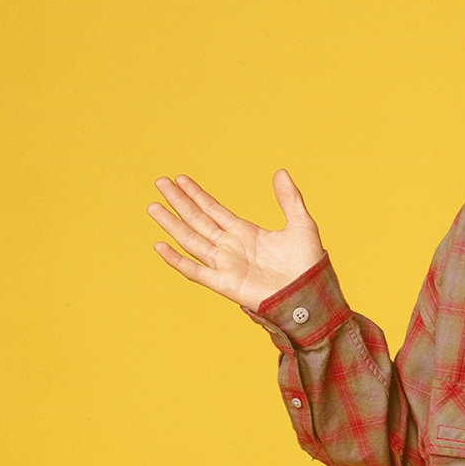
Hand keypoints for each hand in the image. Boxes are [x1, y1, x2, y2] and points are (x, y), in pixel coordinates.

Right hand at [148, 169, 325, 311]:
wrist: (311, 293)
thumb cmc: (308, 263)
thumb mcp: (301, 224)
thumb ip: (289, 198)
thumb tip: (280, 172)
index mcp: (245, 233)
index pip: (213, 210)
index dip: (196, 195)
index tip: (179, 179)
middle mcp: (231, 247)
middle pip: (197, 220)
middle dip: (179, 202)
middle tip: (159, 182)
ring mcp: (225, 265)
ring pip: (191, 240)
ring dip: (172, 224)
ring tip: (153, 206)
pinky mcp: (224, 284)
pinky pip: (195, 271)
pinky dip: (176, 260)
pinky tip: (160, 245)